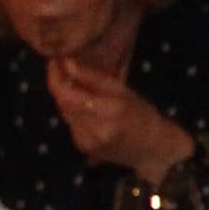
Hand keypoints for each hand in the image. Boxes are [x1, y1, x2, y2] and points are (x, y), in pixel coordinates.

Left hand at [44, 56, 195, 179]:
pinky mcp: (84, 148)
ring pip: (65, 113)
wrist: (154, 149)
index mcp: (107, 110)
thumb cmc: (144, 115)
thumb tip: (67, 63)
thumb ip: (93, 78)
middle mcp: (94, 129)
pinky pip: (71, 124)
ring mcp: (87, 141)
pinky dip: (74, 112)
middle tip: (61, 68)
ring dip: (66, 99)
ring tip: (75, 85)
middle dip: (60, 85)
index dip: (55, 76)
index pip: (66, 93)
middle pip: (62, 103)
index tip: (53, 61)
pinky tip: (85, 107)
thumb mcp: (124, 91)